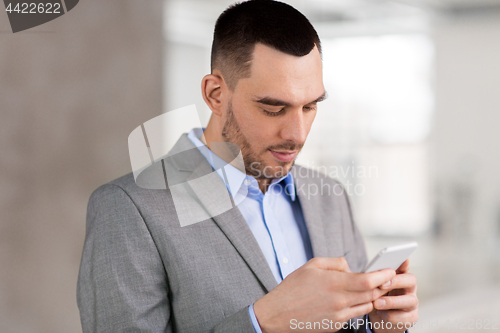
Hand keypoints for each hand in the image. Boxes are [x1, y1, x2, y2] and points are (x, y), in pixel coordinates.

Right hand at [253, 257, 395, 332]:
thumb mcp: (312, 265)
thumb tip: (352, 268)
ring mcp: (339, 315)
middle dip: (382, 286)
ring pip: (367, 306)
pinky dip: (359, 306)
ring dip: (372, 297)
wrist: (278, 314)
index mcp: (334, 283)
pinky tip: (354, 299)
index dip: (383, 275)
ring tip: (370, 289)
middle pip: (372, 294)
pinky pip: (355, 315)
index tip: (390, 270)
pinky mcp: (336, 325)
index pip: (368, 280)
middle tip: (385, 279)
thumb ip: (336, 263)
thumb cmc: (293, 287)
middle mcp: (339, 301)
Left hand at [368, 259, 418, 332]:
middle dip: (396, 282)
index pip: (404, 266)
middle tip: (381, 284)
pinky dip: (391, 316)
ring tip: (376, 303)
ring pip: (410, 301)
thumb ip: (374, 277)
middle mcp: (409, 288)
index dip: (404, 262)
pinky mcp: (411, 318)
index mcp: (400, 277)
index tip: (401, 258)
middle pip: (411, 280)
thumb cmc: (377, 298)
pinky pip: (405, 318)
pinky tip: (381, 314)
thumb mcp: (373, 286)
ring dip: (391, 302)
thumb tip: (367, 271)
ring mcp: (412, 303)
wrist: (379, 318)